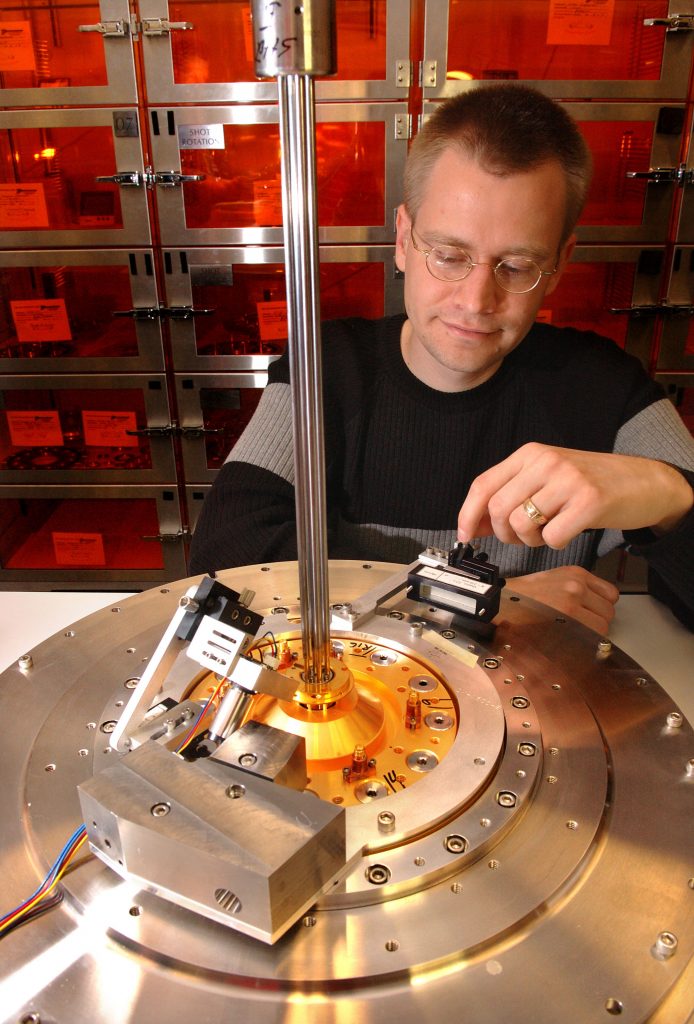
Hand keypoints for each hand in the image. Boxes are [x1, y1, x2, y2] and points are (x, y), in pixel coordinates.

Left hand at [458, 443, 693, 548]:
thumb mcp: (547, 479)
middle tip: (523, 536)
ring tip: (548, 532)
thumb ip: (511, 496)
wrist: (645, 481)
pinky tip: (568, 532)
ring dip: (529, 541)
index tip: (465, 535)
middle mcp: (546, 462)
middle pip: (498, 509)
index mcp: (530, 454)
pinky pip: (552, 537)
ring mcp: (568, 480)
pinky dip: (555, 543)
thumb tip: (474, 524)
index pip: (483, 484)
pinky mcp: (589, 502)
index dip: (468, 514)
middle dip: (503, 534)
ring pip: (521, 524)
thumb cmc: (592, 483)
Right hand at [505, 566, 619, 634]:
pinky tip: (570, 638)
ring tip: (572, 632)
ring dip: (592, 633)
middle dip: (597, 621)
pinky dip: (585, 641)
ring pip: (603, 625)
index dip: (601, 606)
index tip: (592, 612)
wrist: (500, 603)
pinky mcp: (566, 620)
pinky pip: (591, 635)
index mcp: (576, 574)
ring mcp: (573, 603)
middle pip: (609, 611)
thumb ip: (577, 589)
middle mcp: (577, 586)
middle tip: (579, 625)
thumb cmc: (522, 596)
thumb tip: (595, 608)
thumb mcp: (553, 579)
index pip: (611, 594)